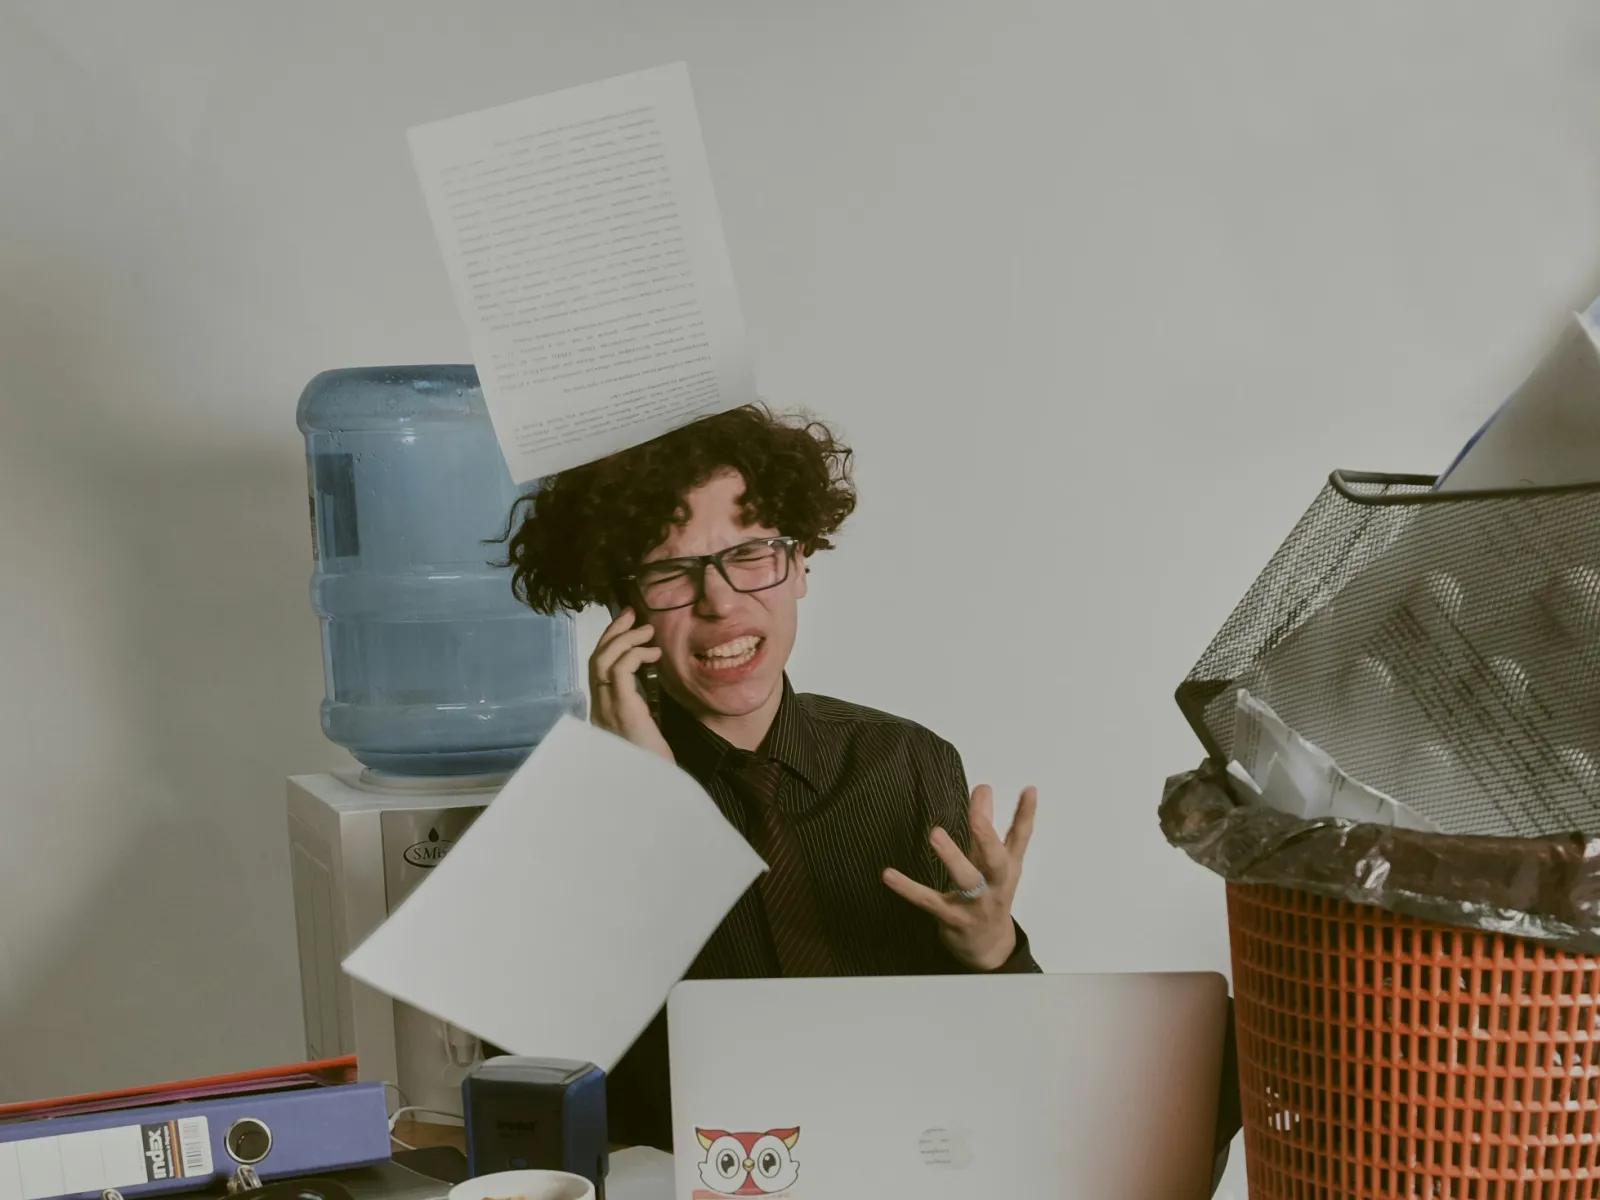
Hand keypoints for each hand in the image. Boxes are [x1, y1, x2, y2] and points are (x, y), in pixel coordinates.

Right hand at [590, 606, 672, 762]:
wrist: (653, 791)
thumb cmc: (653, 766)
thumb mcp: (644, 733)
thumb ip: (639, 711)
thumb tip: (647, 687)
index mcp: (602, 713)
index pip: (597, 669)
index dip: (609, 643)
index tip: (627, 626)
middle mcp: (599, 709)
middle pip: (595, 659)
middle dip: (613, 632)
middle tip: (632, 614)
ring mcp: (607, 710)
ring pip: (603, 661)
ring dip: (625, 639)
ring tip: (646, 630)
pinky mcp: (623, 711)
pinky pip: (620, 672)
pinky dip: (634, 655)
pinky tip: (652, 653)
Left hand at [882, 784, 1037, 970]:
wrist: (990, 948)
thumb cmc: (990, 895)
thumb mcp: (993, 862)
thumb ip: (986, 825)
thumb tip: (983, 789)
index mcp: (1007, 867)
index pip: (1020, 838)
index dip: (1026, 814)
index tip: (1029, 790)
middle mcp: (995, 884)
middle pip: (996, 860)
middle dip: (987, 838)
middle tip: (976, 816)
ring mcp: (975, 903)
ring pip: (966, 880)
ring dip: (952, 857)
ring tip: (935, 834)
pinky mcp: (952, 918)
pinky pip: (929, 901)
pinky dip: (908, 888)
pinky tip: (889, 875)